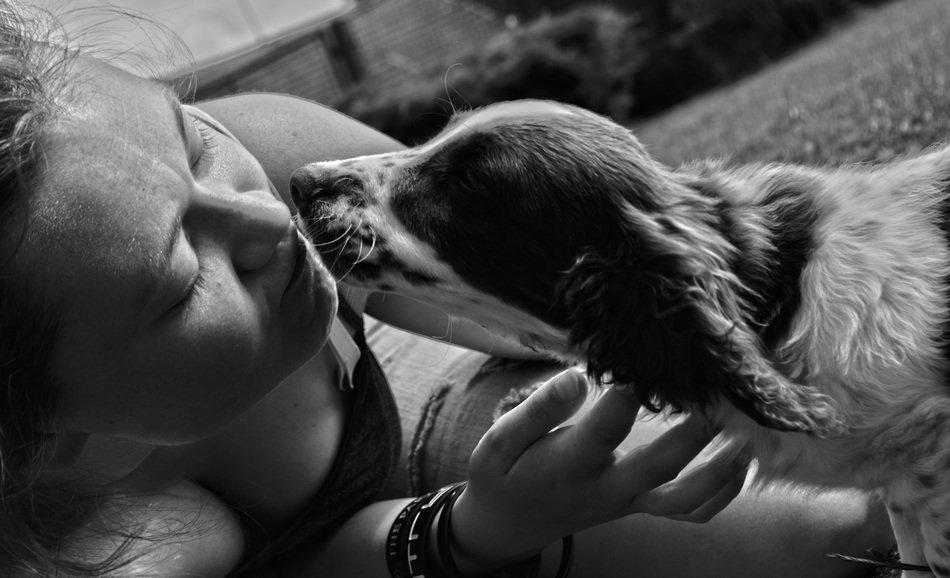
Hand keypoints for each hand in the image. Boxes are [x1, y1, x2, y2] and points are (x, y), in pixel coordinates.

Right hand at [450, 368, 748, 570]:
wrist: (508, 525)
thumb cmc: (503, 475)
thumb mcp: (499, 441)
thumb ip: (538, 410)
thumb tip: (578, 376)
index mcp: (569, 465)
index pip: (606, 428)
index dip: (630, 395)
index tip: (649, 360)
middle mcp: (605, 487)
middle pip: (660, 466)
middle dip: (694, 432)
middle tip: (717, 394)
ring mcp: (627, 502)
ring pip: (684, 498)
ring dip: (720, 470)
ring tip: (745, 434)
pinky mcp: (638, 508)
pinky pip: (689, 512)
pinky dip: (722, 493)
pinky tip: (740, 462)